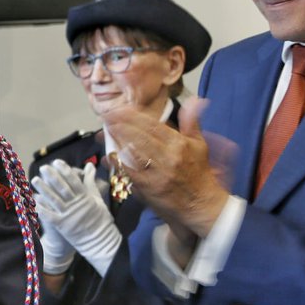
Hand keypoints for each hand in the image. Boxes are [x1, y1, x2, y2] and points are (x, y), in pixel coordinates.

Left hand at [33, 159, 120, 276]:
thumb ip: (90, 182)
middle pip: (62, 188)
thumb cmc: (100, 218)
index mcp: (85, 197)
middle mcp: (76, 205)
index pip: (74, 181)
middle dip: (52, 176)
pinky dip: (41, 207)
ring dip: (43, 189)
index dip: (65, 170)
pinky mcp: (62, 225)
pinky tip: (33, 199)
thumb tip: (89, 165)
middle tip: (43, 167)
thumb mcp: (97, 199)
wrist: (100, 241)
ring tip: (34, 180)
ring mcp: (68, 215)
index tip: (57, 162)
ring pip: (53, 199)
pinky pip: (49, 215)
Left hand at [104, 99, 229, 238]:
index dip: (132, 116)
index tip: (118, 109)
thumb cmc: (198, 172)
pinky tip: (109, 154)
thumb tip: (194, 100)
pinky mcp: (147, 187)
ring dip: (116, 141)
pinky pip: (128, 171)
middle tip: (106, 117)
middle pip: (139, 137)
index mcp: (179, 144)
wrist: (200, 204)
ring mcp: (156, 173)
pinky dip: (118, 162)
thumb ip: (191, 122)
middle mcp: (168, 156)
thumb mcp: (199, 144)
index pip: (152, 126)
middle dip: (119, 125)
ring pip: (131, 153)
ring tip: (104, 132)